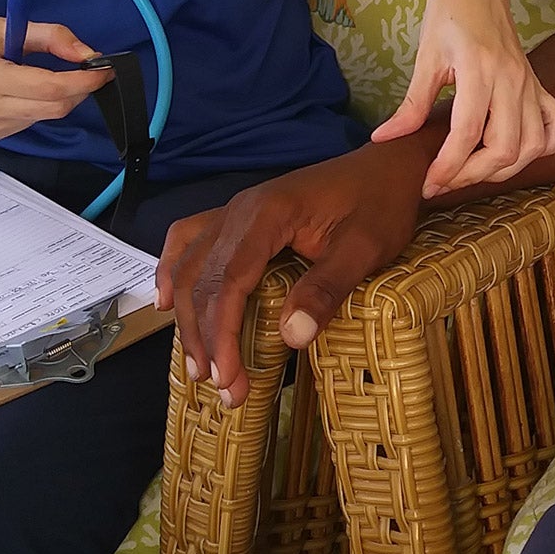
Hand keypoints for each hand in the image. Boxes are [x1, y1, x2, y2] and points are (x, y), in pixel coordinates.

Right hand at [0, 13, 108, 142]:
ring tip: (44, 72)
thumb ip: (52, 37)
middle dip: (79, 89)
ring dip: (60, 96)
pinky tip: (24, 88)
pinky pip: (32, 121)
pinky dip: (41, 105)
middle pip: (53, 108)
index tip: (104, 69)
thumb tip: (87, 54)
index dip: (83, 80)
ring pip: (46, 116)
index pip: (50, 88)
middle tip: (89, 69)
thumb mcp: (9, 25)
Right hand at [154, 145, 427, 408]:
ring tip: (198, 364)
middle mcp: (240, 209)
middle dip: (205, 337)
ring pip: (190, 264)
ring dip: (187, 316)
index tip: (228, 377)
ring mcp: (236, 210)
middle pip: (202, 278)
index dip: (221, 333)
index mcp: (268, 214)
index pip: (229, 280)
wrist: (388, 166)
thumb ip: (328, 288)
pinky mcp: (241, 215)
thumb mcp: (366, 249)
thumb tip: (291, 337)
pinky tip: (166, 302)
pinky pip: (191, 239)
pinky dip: (171, 270)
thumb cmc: (381, 205)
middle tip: (222, 387)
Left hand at [373, 0, 554, 193]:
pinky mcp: (539, 84)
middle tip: (445, 181)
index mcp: (479, 69)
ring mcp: (531, 82)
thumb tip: (385, 138)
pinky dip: (542, 146)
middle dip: (473, 175)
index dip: (447, 166)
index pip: (467, 133)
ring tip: (474, 171)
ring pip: (533, 144)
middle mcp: (512, 79)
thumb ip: (411, 103)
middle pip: (504, 147)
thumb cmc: (448, 13)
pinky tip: (518, 152)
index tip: (429, 183)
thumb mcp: (425, 56)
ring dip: (505, 169)